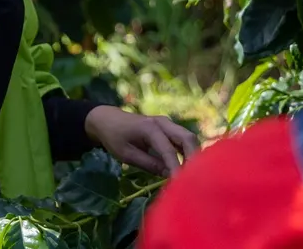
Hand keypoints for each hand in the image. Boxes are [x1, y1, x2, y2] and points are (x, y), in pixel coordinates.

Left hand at [84, 107, 198, 177]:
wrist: (107, 118)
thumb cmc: (114, 137)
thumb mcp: (126, 154)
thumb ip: (149, 164)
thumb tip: (169, 176)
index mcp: (150, 128)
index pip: (169, 151)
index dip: (177, 168)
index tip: (182, 185)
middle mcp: (163, 123)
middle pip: (188, 138)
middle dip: (194, 158)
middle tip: (195, 179)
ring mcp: (167, 123)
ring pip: (189, 138)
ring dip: (194, 155)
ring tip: (194, 176)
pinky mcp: (168, 128)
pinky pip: (183, 139)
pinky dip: (188, 152)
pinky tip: (189, 168)